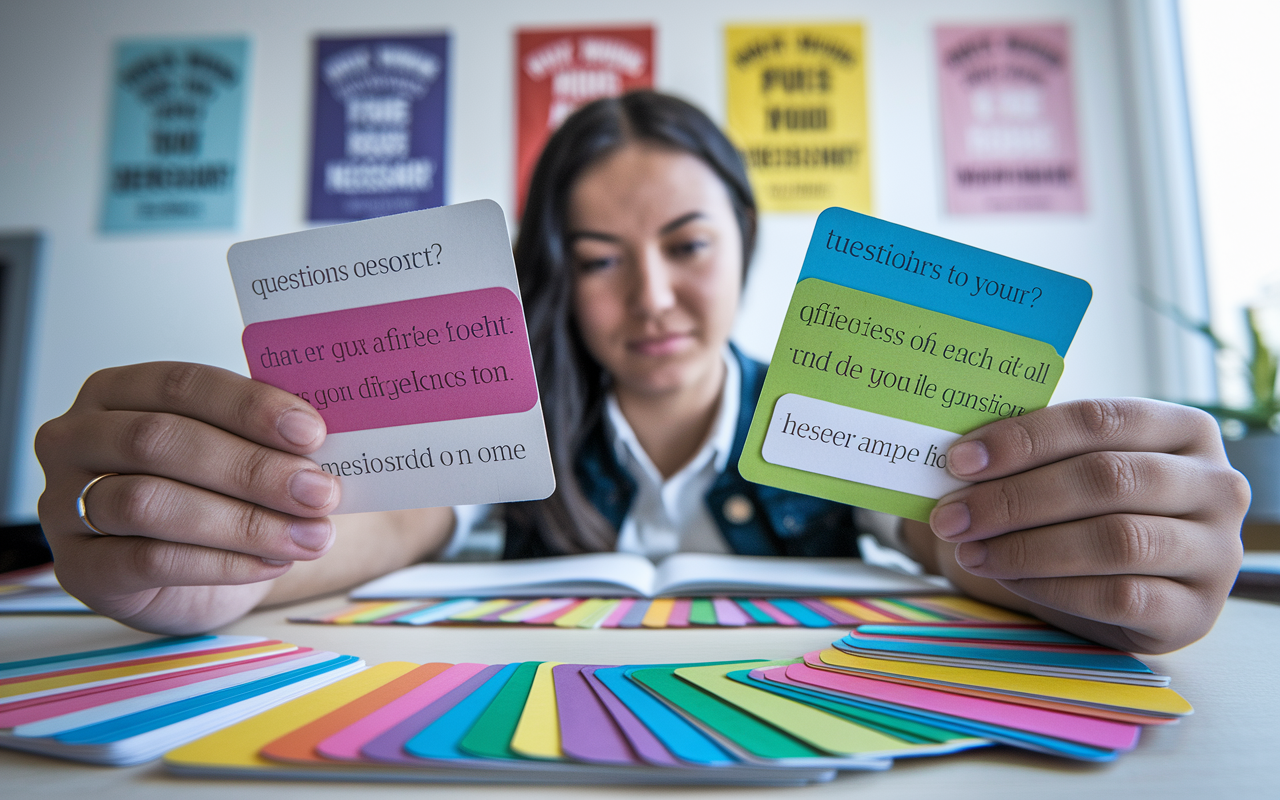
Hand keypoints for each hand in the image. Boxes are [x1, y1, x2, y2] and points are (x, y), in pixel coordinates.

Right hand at [35, 362, 340, 633]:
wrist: (195, 567)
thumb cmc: (215, 490)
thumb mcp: (240, 448)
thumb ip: (267, 433)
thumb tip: (326, 428)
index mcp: (118, 391)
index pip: (182, 384)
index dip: (250, 406)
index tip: (312, 431)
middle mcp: (78, 439)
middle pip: (161, 441)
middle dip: (252, 469)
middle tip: (320, 492)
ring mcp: (64, 505)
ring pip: (150, 503)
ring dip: (244, 522)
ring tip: (310, 535)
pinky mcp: (79, 569)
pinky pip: (148, 561)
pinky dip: (221, 562)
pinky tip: (271, 562)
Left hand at [904, 398, 1247, 652]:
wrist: (1126, 587)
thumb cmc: (1090, 512)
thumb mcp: (1072, 469)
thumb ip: (1035, 453)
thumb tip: (959, 454)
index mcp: (1185, 428)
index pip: (1100, 419)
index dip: (1025, 438)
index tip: (960, 460)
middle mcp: (1216, 485)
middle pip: (1106, 478)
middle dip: (1015, 498)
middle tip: (952, 516)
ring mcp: (1217, 551)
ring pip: (1116, 539)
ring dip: (1027, 546)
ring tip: (970, 551)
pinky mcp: (1197, 612)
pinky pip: (1120, 596)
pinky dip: (1053, 587)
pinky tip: (1009, 580)